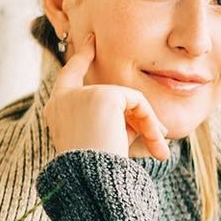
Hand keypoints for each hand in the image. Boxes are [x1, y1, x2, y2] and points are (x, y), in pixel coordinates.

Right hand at [44, 35, 168, 161]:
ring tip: (160, 153)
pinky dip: (149, 121)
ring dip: (147, 127)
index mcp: (57, 111)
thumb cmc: (99, 173)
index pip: (69, 75)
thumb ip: (119, 125)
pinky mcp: (103, 96)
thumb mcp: (105, 145)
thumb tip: (155, 125)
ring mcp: (81, 95)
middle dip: (140, 118)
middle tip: (163, 141)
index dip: (83, 57)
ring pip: (126, 100)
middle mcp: (62, 99)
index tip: (93, 40)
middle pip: (111, 95)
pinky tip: (154, 140)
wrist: (92, 180)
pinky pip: (135, 101)